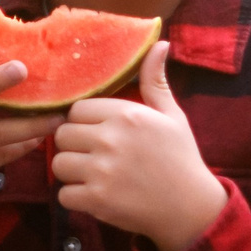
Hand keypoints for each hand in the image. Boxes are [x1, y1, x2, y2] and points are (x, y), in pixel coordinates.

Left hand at [49, 42, 225, 250]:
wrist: (191, 207)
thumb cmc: (180, 158)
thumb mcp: (172, 115)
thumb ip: (155, 81)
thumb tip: (159, 43)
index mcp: (126, 115)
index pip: (77, 109)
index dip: (84, 122)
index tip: (98, 134)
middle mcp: (110, 139)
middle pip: (62, 135)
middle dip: (74, 146)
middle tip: (92, 156)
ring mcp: (102, 171)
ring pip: (58, 164)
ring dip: (71, 172)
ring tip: (92, 175)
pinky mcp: (97, 200)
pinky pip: (63, 194)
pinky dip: (75, 198)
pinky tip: (95, 196)